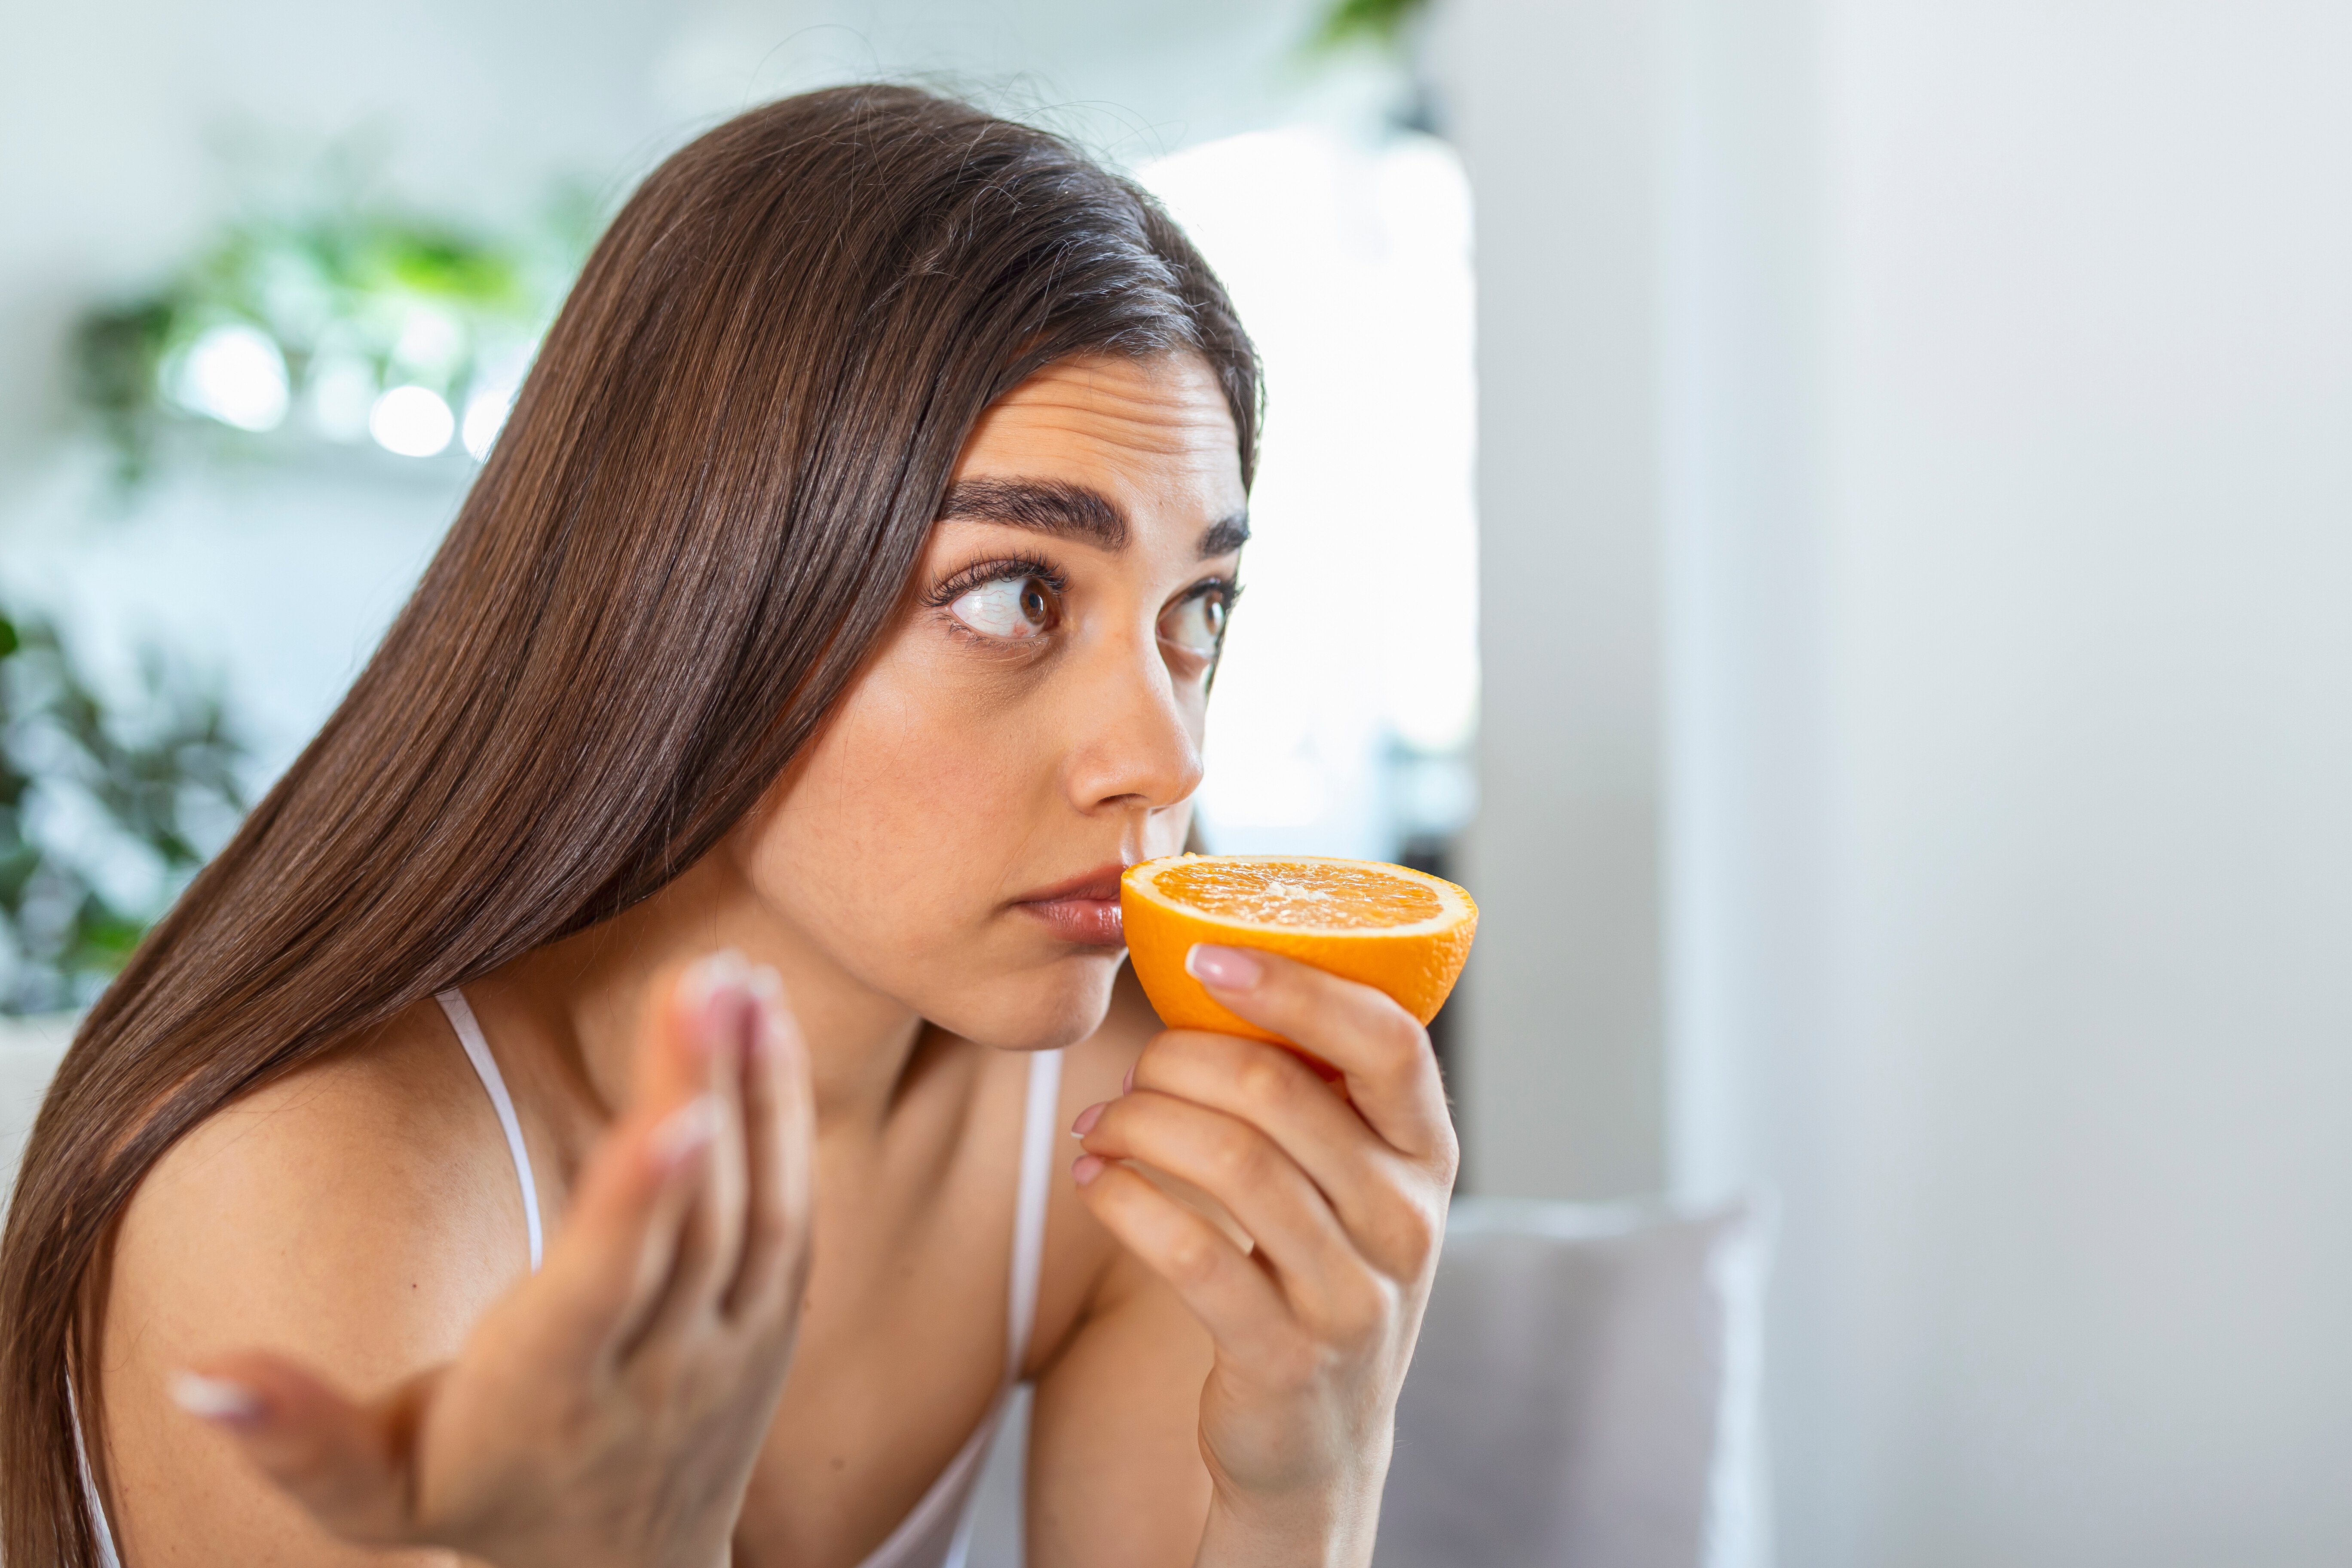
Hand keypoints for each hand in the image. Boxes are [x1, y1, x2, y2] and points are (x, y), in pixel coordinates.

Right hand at [173, 952, 814, 1567]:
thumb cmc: (479, 1505)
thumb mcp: (374, 1496)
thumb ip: (297, 1439)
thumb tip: (198, 1377)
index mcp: (552, 1403)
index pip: (602, 1296)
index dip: (633, 1208)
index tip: (669, 1122)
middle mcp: (660, 1371)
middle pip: (689, 1229)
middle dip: (696, 1101)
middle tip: (701, 980)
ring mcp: (731, 1343)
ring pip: (754, 1207)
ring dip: (751, 1085)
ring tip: (735, 971)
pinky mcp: (775, 1318)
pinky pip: (789, 1206)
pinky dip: (782, 1109)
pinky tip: (768, 1016)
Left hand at [1070, 945, 1456, 1565]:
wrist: (1317, 1446)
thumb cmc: (1316, 1274)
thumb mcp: (1350, 1185)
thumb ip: (1317, 1095)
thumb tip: (1212, 974)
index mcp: (1427, 1156)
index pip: (1386, 1040)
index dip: (1296, 986)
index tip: (1206, 958)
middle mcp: (1406, 1220)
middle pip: (1278, 1092)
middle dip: (1176, 1061)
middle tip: (1128, 1073)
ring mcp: (1353, 1295)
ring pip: (1231, 1162)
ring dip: (1140, 1124)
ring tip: (1097, 1124)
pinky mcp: (1285, 1356)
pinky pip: (1192, 1253)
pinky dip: (1124, 1201)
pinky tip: (1094, 1180)